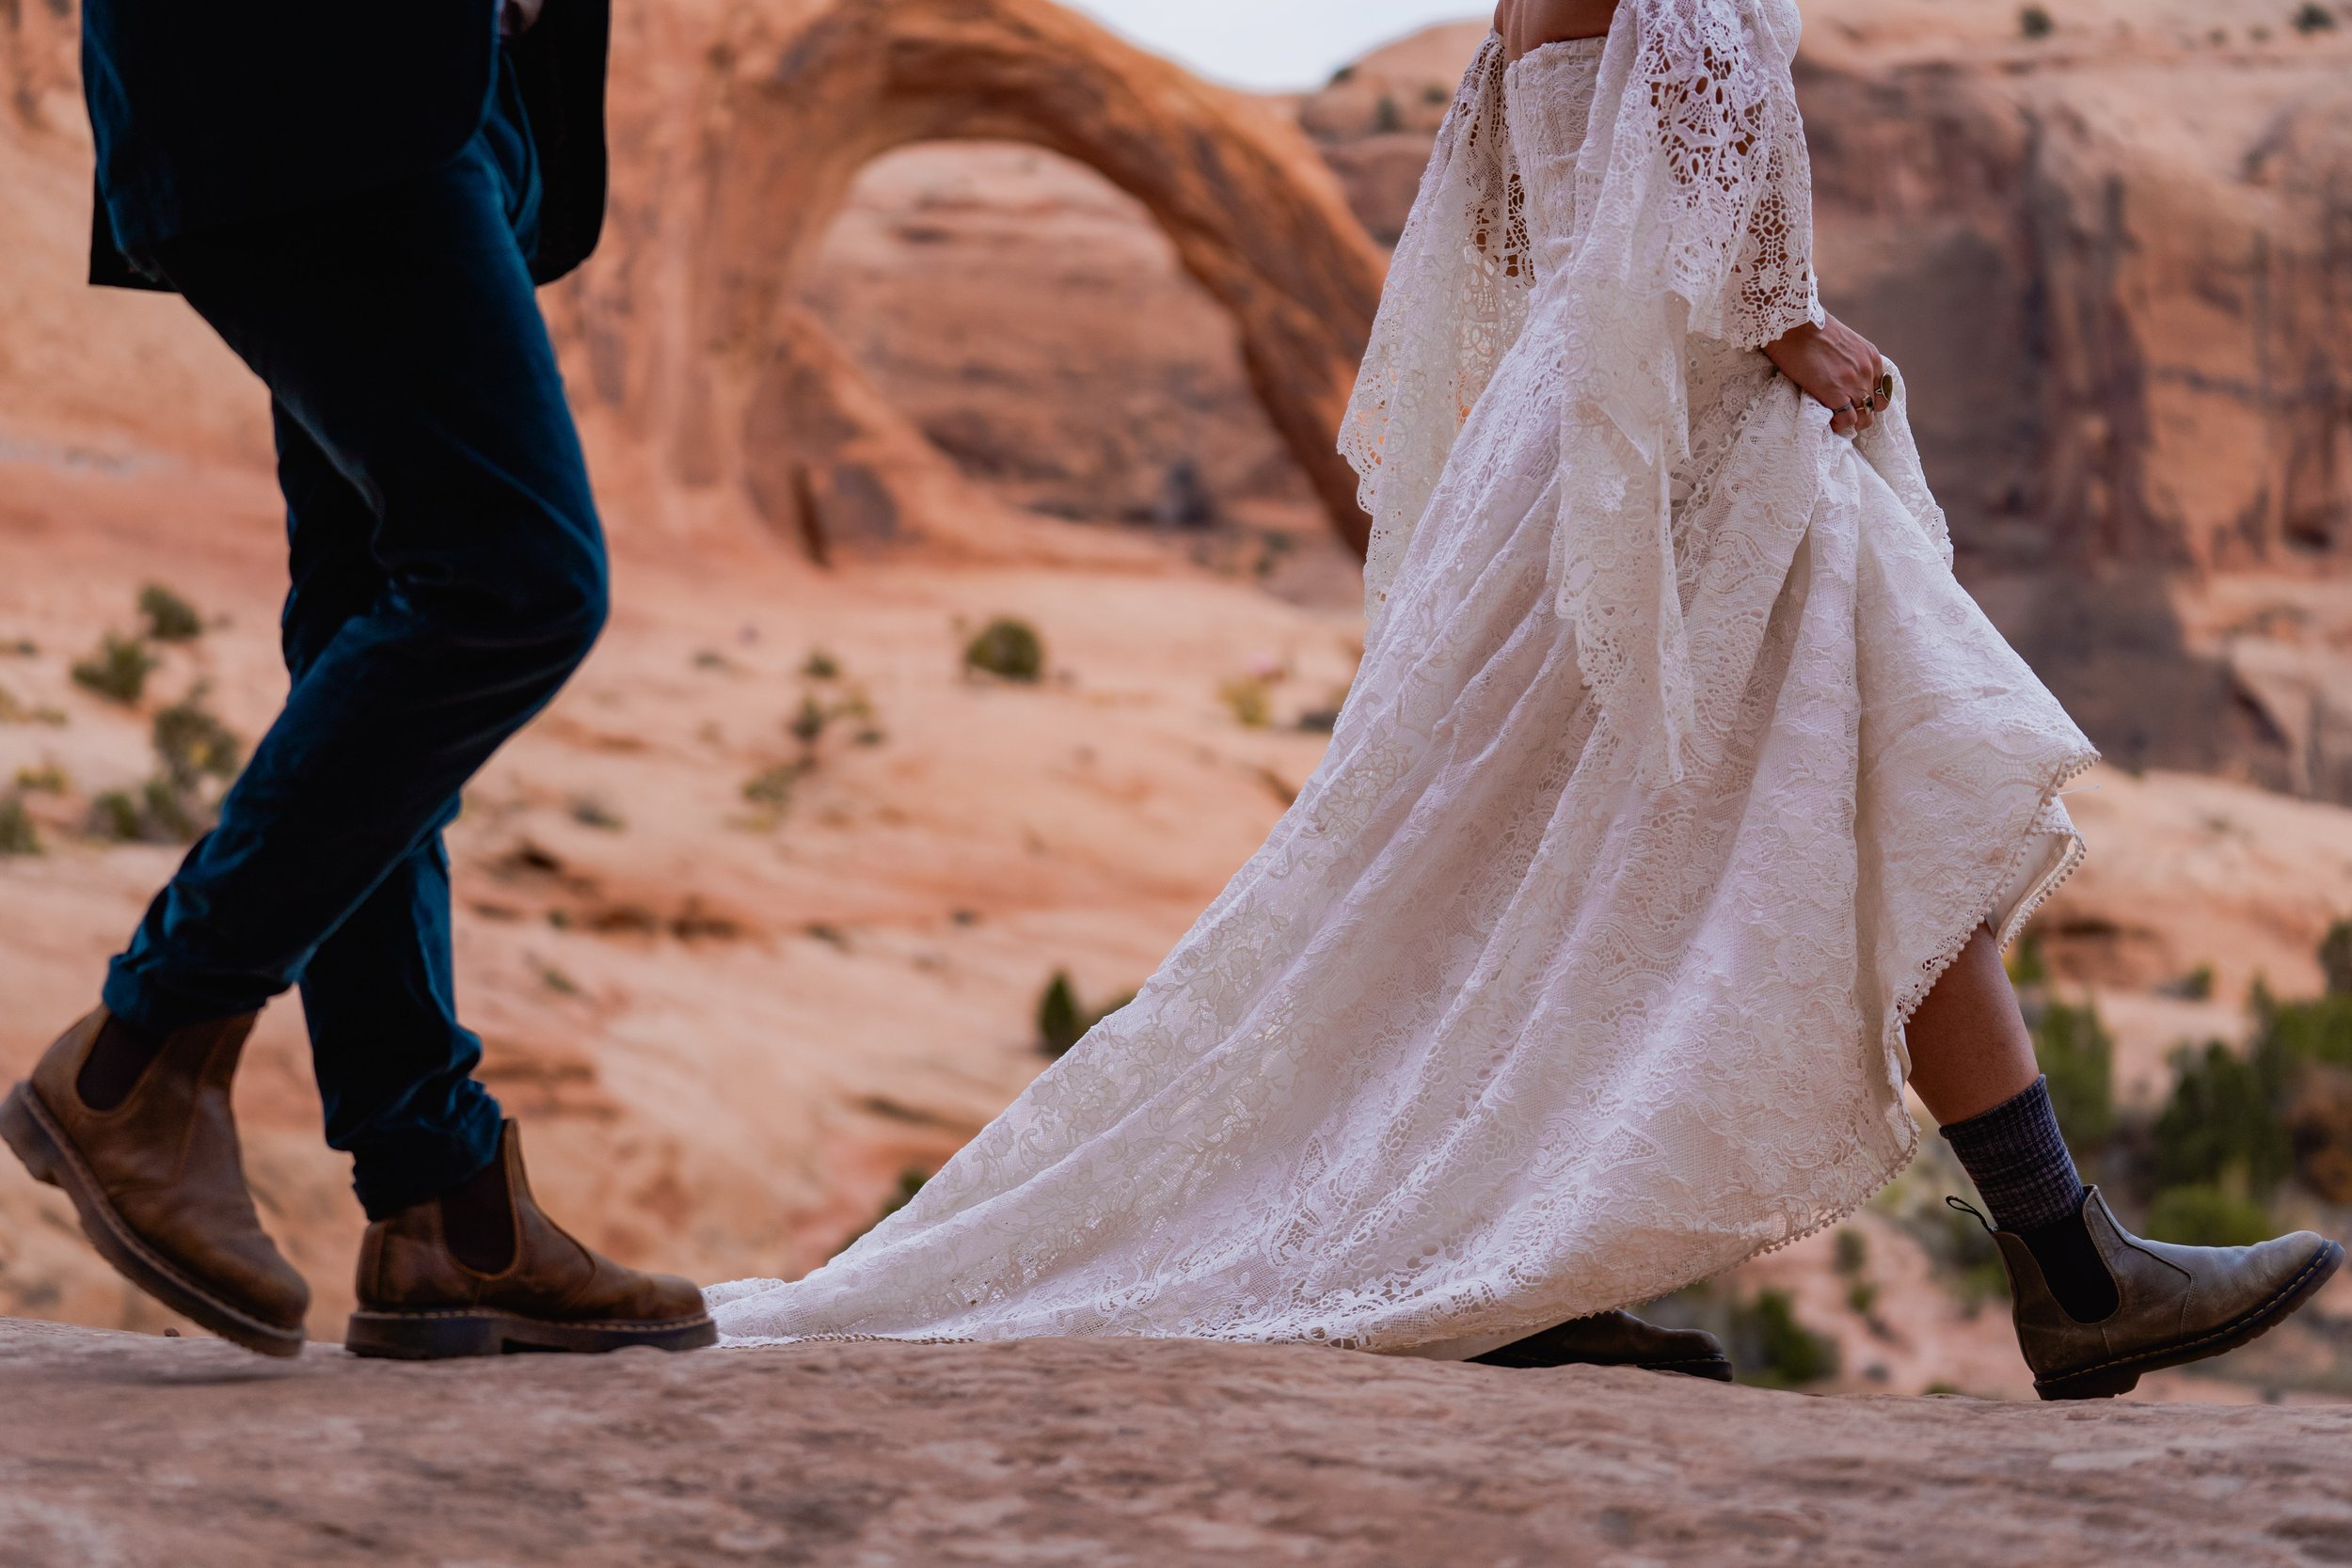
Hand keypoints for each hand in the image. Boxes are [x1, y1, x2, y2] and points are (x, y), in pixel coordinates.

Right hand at [1761, 314, 1885, 435]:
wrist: (1794, 326)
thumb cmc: (1810, 328)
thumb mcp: (1844, 340)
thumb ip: (1850, 357)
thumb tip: (1841, 370)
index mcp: (1871, 357)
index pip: (1882, 390)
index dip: (1870, 400)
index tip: (1856, 403)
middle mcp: (1867, 372)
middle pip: (1875, 406)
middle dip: (1862, 413)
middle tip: (1846, 415)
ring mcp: (1852, 384)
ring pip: (1865, 418)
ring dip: (1852, 423)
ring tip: (1837, 422)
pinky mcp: (1835, 394)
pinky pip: (1846, 420)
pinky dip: (1839, 425)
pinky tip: (1829, 422)